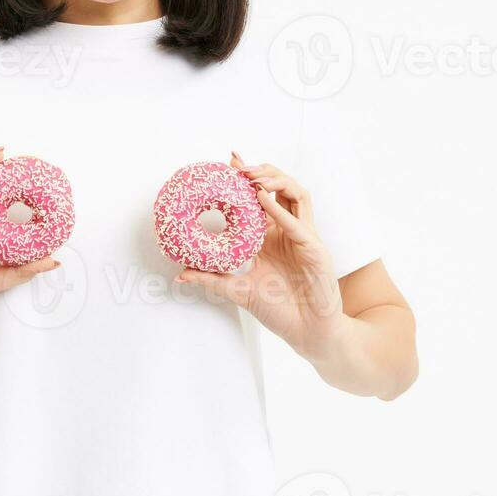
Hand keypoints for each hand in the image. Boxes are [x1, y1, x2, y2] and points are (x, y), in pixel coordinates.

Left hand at [174, 150, 347, 359]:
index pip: (262, 197)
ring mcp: (305, 237)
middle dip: (262, 171)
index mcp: (274, 236)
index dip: (247, 178)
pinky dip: (279, 210)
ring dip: (275, 180)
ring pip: (298, 194)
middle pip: (282, 187)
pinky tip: (261, 200)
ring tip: (251, 178)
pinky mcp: (315, 249)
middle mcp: (290, 231)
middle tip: (238, 166)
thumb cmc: (280, 311)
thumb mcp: (238, 290)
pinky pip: (298, 223)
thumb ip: (212, 279)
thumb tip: (181, 273)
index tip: (227, 162)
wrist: (306, 333)